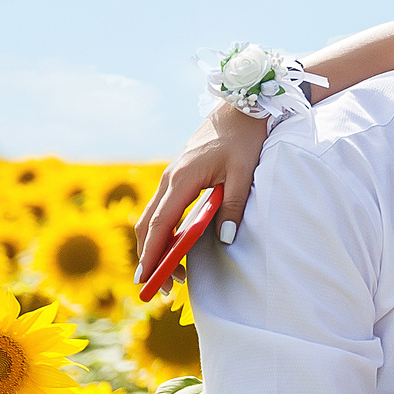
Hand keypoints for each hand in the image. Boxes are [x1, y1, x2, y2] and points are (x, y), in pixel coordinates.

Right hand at [134, 103, 270, 287]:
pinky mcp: (179, 176)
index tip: (149, 278)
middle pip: (148, 224)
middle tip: (160, 287)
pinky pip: (163, 208)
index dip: (152, 253)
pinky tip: (175, 247)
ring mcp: (171, 176)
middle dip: (150, 257)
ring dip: (156, 245)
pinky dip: (163, 231)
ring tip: (171, 274)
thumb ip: (234, 206)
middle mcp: (170, 178)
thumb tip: (225, 239)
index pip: (159, 224)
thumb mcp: (244, 173)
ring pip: (153, 217)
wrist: (242, 107)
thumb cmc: (245, 138)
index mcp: (182, 178)